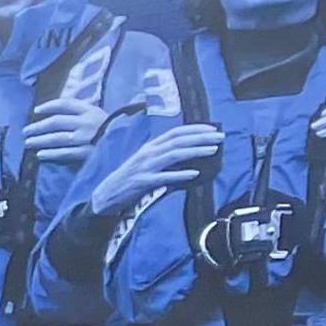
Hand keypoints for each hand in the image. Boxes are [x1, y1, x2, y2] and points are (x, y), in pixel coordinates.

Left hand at [21, 93, 108, 164]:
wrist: (131, 144)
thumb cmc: (114, 130)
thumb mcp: (101, 116)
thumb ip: (83, 115)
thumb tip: (60, 116)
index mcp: (90, 110)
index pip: (65, 104)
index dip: (49, 106)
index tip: (36, 110)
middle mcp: (87, 121)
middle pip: (56, 122)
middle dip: (38, 126)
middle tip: (25, 131)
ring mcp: (86, 137)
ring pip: (57, 138)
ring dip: (40, 140)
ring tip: (28, 143)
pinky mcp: (86, 152)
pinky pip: (64, 153)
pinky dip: (51, 154)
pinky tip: (40, 155)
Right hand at [86, 123, 222, 216]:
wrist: (105, 196)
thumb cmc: (128, 180)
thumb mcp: (144, 163)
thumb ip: (163, 157)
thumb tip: (187, 154)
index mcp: (149, 147)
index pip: (175, 132)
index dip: (195, 129)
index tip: (213, 129)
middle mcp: (148, 153)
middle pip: (178, 141)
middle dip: (201, 138)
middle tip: (221, 137)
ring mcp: (145, 167)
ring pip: (174, 155)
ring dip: (196, 151)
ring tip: (213, 150)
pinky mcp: (142, 182)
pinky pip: (164, 177)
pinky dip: (180, 175)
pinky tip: (195, 174)